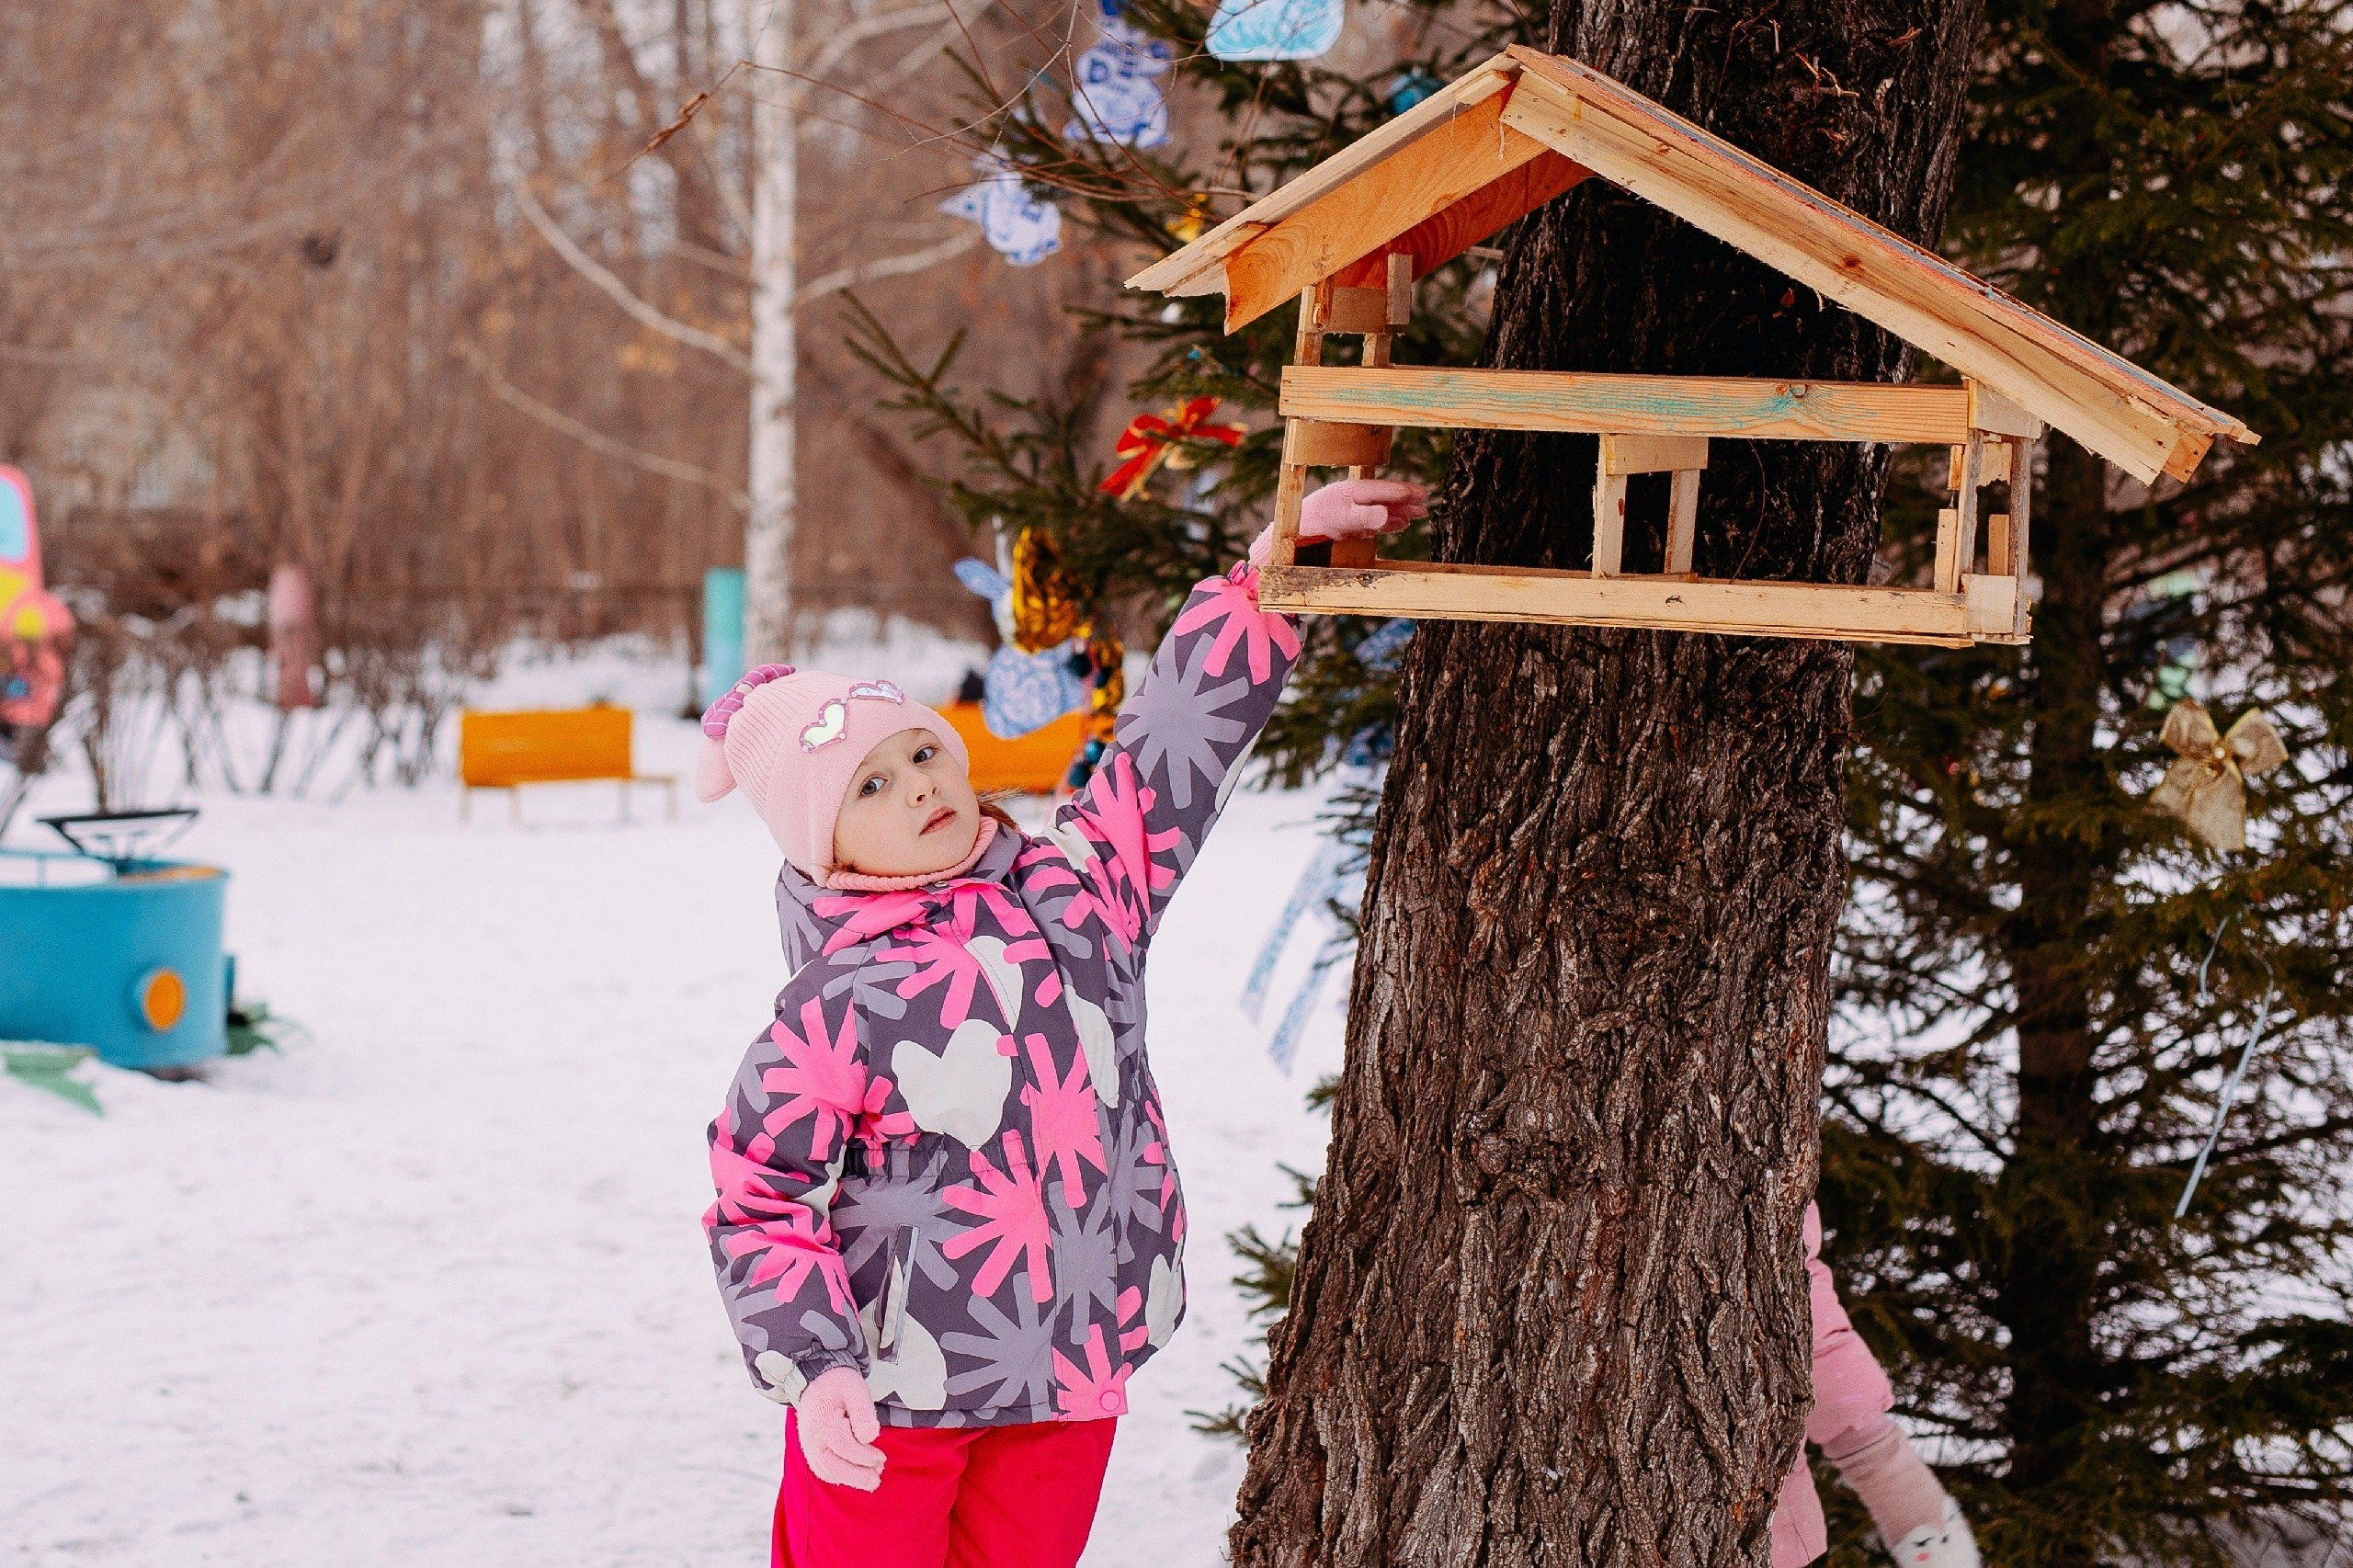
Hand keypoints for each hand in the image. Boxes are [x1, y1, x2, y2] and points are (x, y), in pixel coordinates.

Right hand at [795, 1366, 884, 1490]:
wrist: (815, 1381)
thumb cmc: (838, 1385)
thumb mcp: (855, 1390)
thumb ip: (863, 1413)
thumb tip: (869, 1437)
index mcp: (824, 1422)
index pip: (845, 1446)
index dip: (864, 1456)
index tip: (882, 1458)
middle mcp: (813, 1439)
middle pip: (833, 1466)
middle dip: (857, 1476)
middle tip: (877, 1479)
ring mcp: (809, 1447)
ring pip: (827, 1471)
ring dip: (849, 1479)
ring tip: (871, 1479)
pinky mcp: (810, 1451)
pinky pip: (822, 1470)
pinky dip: (838, 1476)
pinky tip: (855, 1475)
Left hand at [1250, 479, 1429, 565]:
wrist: (1292, 536)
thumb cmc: (1315, 524)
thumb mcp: (1342, 520)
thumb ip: (1366, 517)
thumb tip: (1389, 515)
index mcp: (1353, 491)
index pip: (1383, 490)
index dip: (1403, 492)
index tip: (1421, 494)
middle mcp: (1353, 498)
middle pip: (1385, 497)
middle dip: (1406, 500)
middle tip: (1425, 501)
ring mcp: (1350, 511)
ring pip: (1381, 509)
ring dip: (1400, 511)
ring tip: (1418, 513)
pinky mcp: (1347, 524)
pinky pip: (1373, 521)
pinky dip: (1388, 523)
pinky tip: (1398, 524)